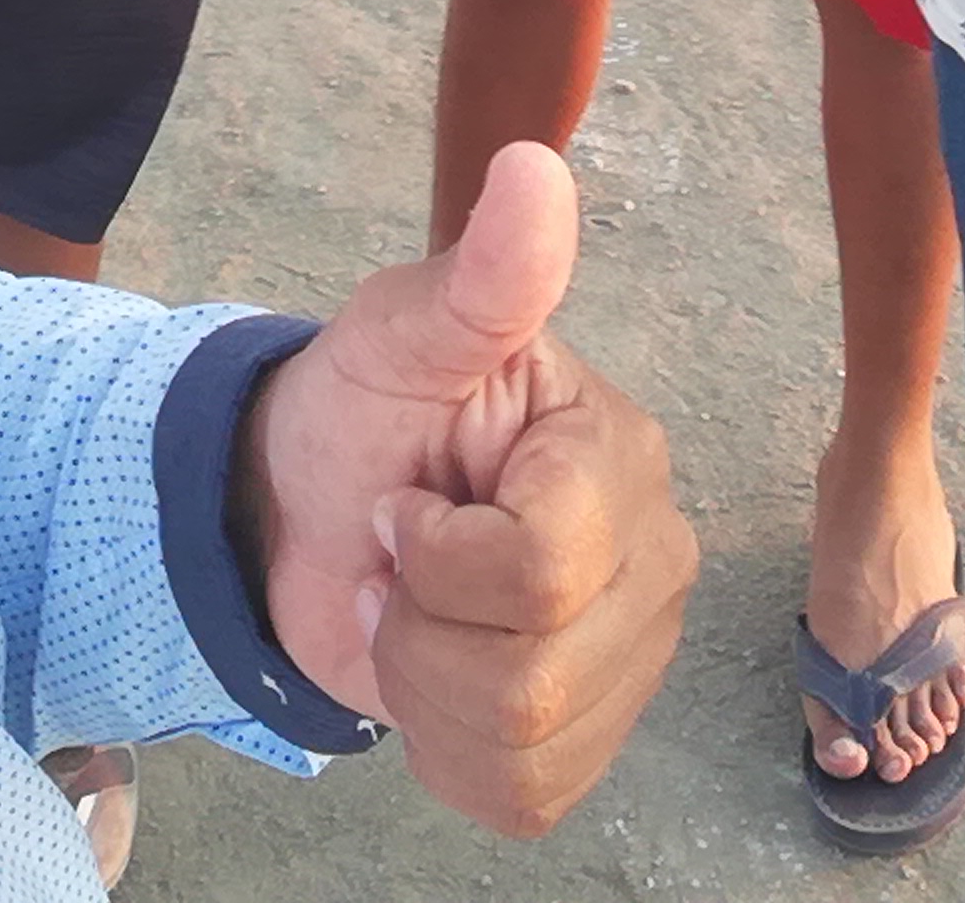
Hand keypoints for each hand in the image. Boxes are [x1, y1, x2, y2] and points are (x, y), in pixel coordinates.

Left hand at [247, 144, 698, 836]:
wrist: (308, 519)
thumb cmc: (360, 414)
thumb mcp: (395, 335)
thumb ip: (476, 274)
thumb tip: (534, 168)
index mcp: (619, 455)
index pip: (543, 564)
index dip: (435, 548)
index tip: (400, 493)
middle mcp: (656, 556)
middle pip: (535, 669)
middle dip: (419, 622)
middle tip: (395, 557)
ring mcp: (634, 656)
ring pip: (525, 741)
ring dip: (421, 686)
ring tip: (409, 613)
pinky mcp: (588, 739)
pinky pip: (523, 797)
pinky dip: (443, 751)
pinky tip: (431, 677)